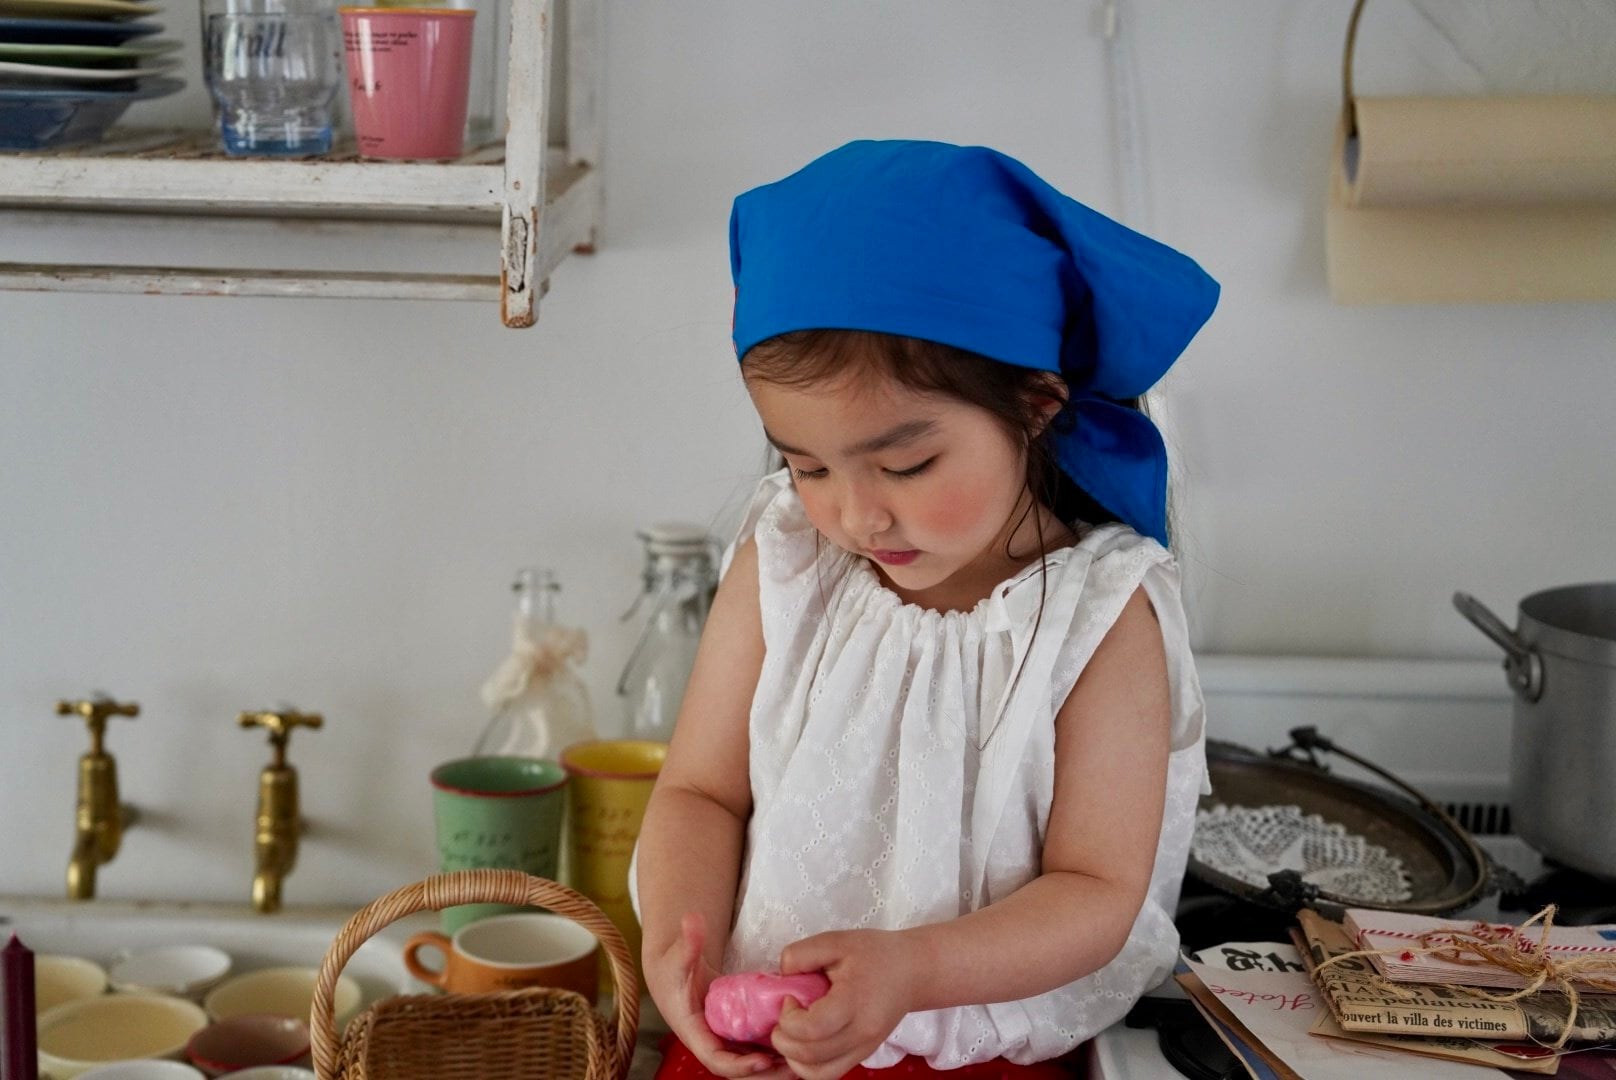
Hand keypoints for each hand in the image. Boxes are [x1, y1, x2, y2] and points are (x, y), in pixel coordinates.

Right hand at [644, 912, 793, 1079]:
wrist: (676, 974)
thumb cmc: (675, 967)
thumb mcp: (679, 954)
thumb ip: (687, 940)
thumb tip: (692, 919)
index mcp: (695, 1032)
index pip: (716, 1060)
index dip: (740, 1065)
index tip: (764, 1060)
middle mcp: (712, 1042)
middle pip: (740, 1070)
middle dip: (767, 1074)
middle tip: (797, 1068)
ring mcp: (726, 1040)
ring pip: (752, 1063)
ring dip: (776, 1068)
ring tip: (806, 1062)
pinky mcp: (738, 1034)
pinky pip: (758, 1050)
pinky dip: (778, 1053)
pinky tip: (802, 1046)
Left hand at [771, 929, 920, 1079]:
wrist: (912, 972)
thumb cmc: (875, 954)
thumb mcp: (836, 941)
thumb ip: (802, 954)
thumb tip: (782, 977)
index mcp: (854, 1003)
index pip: (812, 1029)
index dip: (789, 1017)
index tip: (790, 997)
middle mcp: (861, 1034)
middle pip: (810, 1056)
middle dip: (783, 1040)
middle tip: (783, 1017)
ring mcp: (864, 1049)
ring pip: (817, 1074)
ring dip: (793, 1058)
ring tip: (792, 1033)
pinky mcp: (862, 1055)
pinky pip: (828, 1074)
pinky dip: (808, 1065)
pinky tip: (805, 1042)